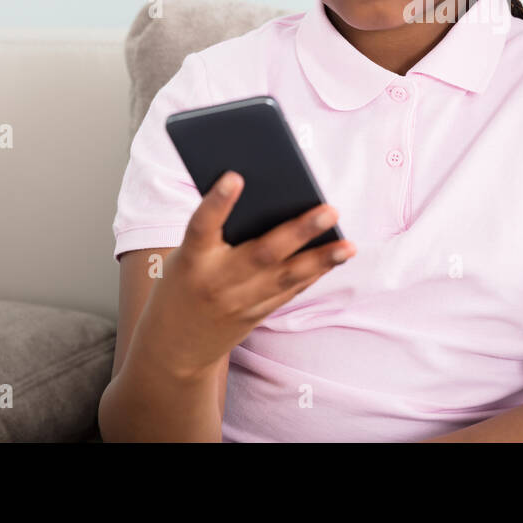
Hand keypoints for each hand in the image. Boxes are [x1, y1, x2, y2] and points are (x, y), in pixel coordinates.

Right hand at [134, 171, 355, 380]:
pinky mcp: (255, 317)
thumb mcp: (186, 257)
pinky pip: (289, 292)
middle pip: (262, 253)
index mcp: (190, 259)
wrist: (173, 347)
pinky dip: (313, 274)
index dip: (216, 202)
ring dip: (321, 260)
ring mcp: (238, 303)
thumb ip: (218, 232)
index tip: (235, 175)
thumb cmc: (184, 283)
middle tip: (330, 209)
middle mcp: (216, 282)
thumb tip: (268, 197)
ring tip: (349, 245)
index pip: (202, 226)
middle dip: (299, 231)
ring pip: (285, 278)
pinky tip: (335, 257)